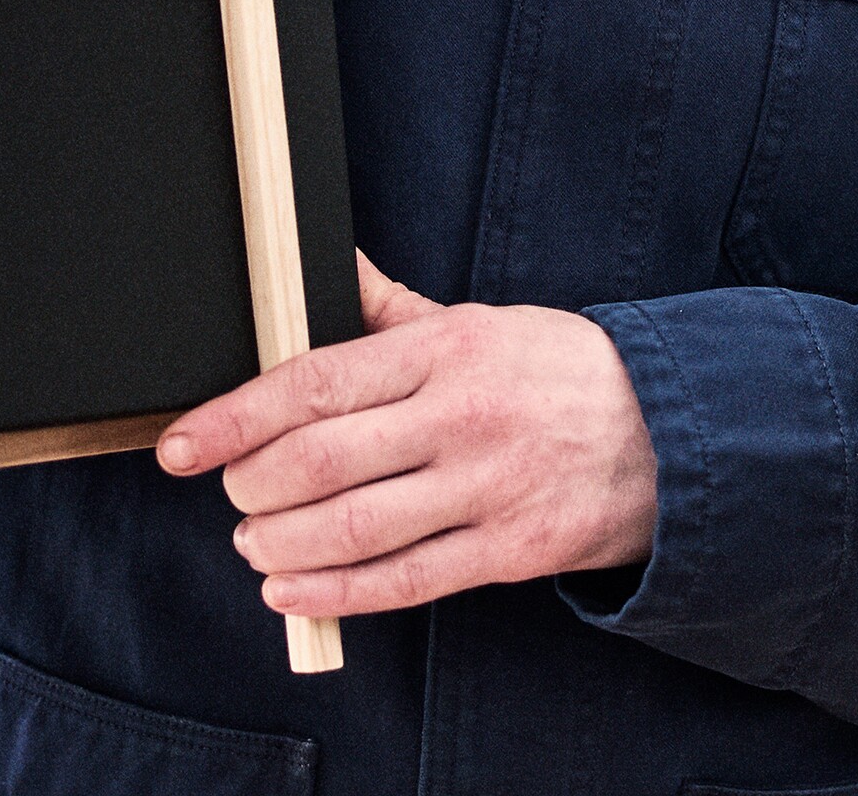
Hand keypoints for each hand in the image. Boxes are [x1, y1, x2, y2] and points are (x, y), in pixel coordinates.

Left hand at [156, 253, 657, 617]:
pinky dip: (337, 594)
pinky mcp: (510, 551)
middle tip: (223, 490)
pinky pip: (407, 581)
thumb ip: (384, 305)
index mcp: (439, 351)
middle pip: (322, 460)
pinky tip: (290, 593)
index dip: (236, 417)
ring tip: (251, 542)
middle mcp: (457, 417)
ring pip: (356, 527)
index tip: (183, 442)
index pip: (313, 382)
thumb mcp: (471, 319)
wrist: (674, 433)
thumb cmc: (554, 369)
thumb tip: (316, 263)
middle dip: (252, 483)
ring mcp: (485, 488)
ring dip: (283, 543)